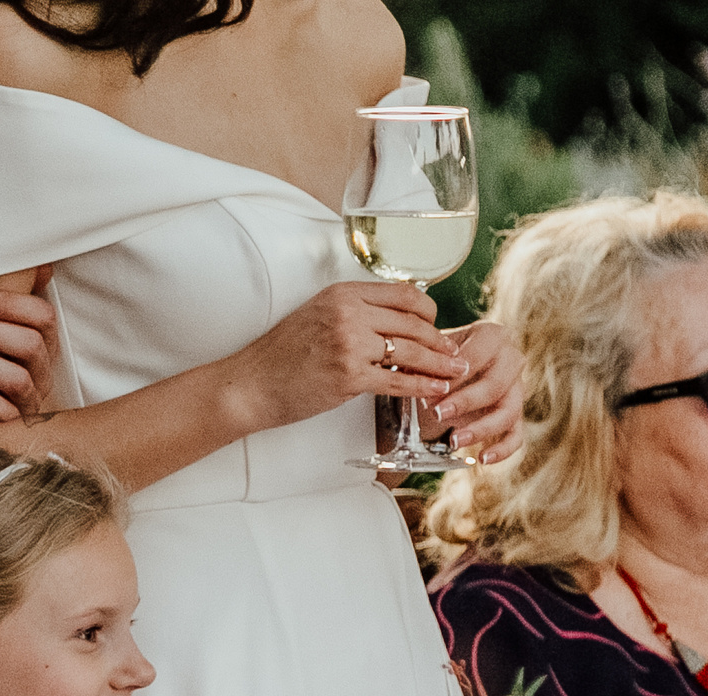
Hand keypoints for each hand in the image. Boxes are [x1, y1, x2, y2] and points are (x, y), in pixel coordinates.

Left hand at [0, 264, 58, 422]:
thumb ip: (3, 295)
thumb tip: (37, 263)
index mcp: (40, 341)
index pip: (41, 317)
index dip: (9, 305)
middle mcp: (40, 371)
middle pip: (29, 346)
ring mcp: (29, 402)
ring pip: (17, 379)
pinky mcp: (12, 428)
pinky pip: (4, 414)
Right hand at [225, 281, 462, 434]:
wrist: (251, 384)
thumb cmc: (282, 355)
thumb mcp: (317, 315)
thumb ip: (353, 312)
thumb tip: (393, 321)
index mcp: (342, 293)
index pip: (404, 295)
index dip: (429, 312)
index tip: (438, 327)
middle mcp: (348, 313)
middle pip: (413, 323)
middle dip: (441, 341)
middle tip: (456, 354)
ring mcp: (349, 345)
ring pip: (411, 352)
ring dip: (440, 364)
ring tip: (456, 373)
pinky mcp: (349, 377)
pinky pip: (397, 381)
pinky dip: (422, 387)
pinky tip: (436, 390)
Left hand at [431, 320, 525, 456]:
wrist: (445, 374)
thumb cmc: (438, 359)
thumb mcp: (429, 354)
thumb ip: (430, 363)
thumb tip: (430, 384)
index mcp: (492, 336)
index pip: (479, 355)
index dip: (455, 375)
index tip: (431, 391)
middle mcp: (511, 359)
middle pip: (496, 384)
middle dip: (465, 402)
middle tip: (437, 414)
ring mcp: (517, 389)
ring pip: (508, 412)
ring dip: (481, 429)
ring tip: (453, 441)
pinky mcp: (515, 415)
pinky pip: (517, 435)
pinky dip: (503, 449)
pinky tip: (483, 459)